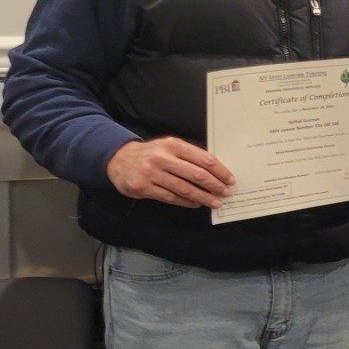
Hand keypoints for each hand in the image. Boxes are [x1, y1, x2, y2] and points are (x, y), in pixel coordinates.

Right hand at [106, 137, 233, 208]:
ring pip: (184, 189)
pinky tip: (196, 203)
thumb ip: (189, 156)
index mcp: (173, 145)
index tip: (229, 179)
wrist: (119, 160)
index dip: (219, 171)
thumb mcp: (168, 147)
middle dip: (215, 186)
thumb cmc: (151, 154)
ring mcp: (151, 174)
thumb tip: (215, 170)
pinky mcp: (143, 188)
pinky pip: (171, 197)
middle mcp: (162, 158)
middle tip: (226, 193)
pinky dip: (187, 202)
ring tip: (215, 202)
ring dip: (203, 197)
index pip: (203, 158)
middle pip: (196, 175)